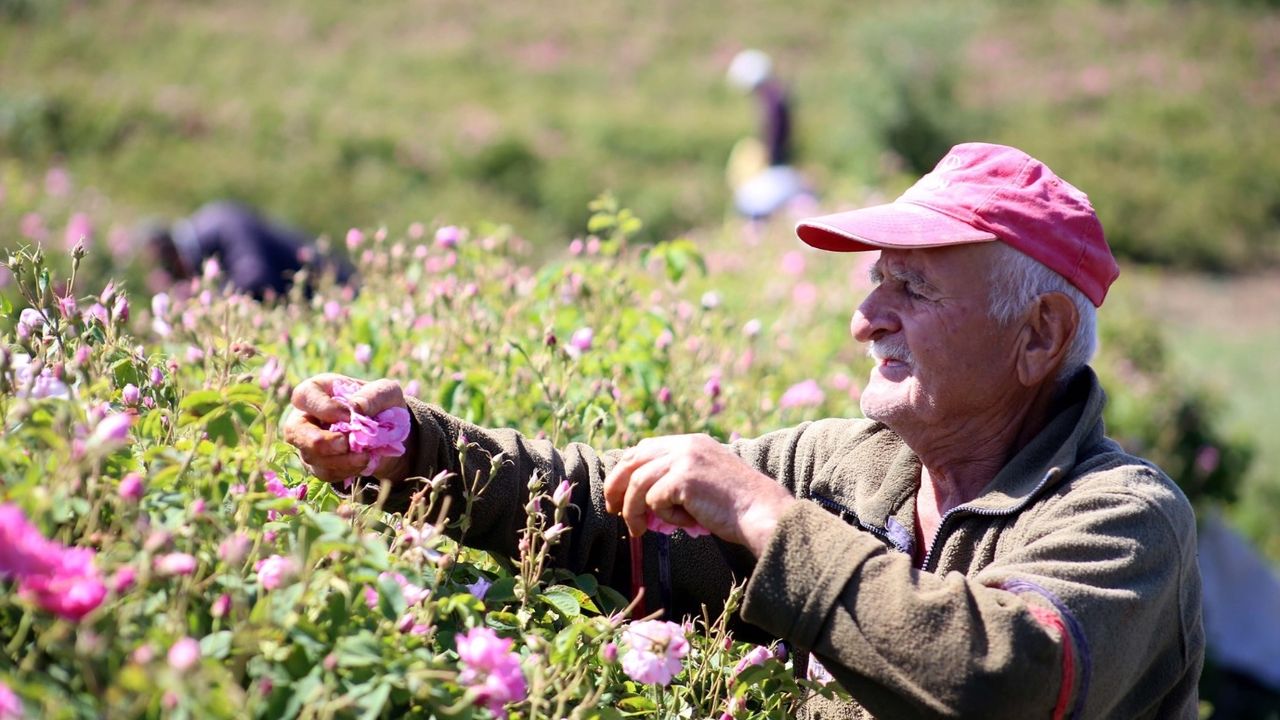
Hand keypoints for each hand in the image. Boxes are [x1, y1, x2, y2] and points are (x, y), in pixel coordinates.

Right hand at [283, 373, 410, 484]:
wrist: (391, 433)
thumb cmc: (382, 404)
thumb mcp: (387, 392)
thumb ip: (374, 395)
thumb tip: (357, 408)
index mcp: (317, 390)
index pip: (303, 397)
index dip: (324, 408)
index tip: (351, 416)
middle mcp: (305, 417)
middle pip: (294, 431)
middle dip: (321, 442)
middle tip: (346, 444)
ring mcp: (308, 443)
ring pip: (310, 456)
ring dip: (340, 460)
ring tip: (365, 456)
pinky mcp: (318, 464)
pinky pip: (324, 472)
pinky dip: (345, 471)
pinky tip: (362, 463)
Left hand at [603, 434, 794, 556]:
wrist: (762, 513)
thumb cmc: (736, 507)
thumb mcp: (705, 482)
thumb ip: (676, 480)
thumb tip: (641, 501)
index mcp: (692, 442)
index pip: (645, 449)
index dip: (627, 470)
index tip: (618, 494)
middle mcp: (686, 444)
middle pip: (633, 460)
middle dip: (616, 486)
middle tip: (612, 509)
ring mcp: (685, 458)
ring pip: (638, 483)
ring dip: (634, 510)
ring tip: (640, 529)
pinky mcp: (684, 478)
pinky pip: (655, 501)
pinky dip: (666, 518)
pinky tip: (688, 523)